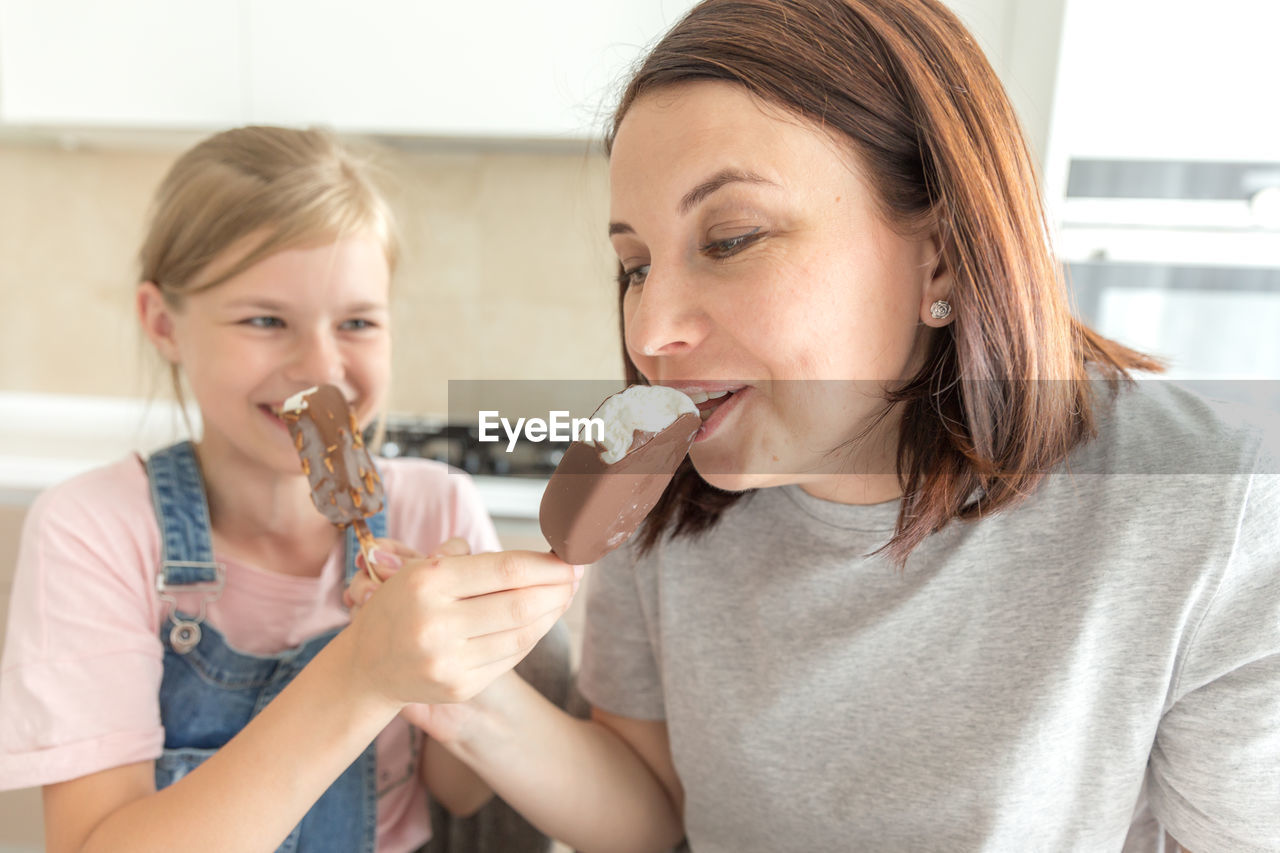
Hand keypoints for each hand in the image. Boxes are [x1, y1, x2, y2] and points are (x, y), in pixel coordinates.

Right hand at [343, 544, 581, 709]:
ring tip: (563, 596)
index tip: (570, 558)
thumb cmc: (402, 607)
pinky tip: (540, 621)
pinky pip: (511, 657)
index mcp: (428, 582)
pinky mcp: (459, 687)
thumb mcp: (420, 568)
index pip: (506, 570)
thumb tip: (533, 557)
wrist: (367, 666)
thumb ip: (470, 558)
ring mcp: (448, 660)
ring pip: (522, 633)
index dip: (547, 565)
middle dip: (558, 588)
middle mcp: (436, 623)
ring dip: (551, 613)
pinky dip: (531, 636)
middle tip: (575, 576)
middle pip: (522, 604)